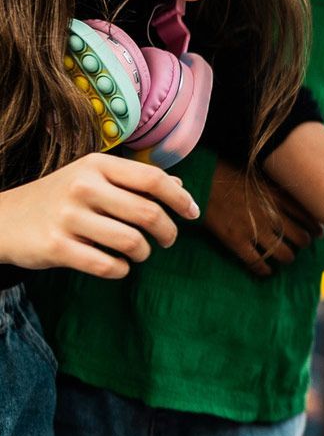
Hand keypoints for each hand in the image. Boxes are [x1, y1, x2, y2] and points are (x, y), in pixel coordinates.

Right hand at [0, 153, 199, 277]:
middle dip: (168, 232)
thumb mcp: (93, 178)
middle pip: (149, 213)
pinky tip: (118, 265)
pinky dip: (121, 269)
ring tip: (139, 252)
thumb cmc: (61, 198)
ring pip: (132, 242)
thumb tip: (178, 186)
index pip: (153, 179)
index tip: (192, 213)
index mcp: (97, 165)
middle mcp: (83, 187)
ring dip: (144, 253)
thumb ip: (135, 181)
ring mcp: (68, 217)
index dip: (180, 198)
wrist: (3, 219)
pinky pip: (108, 265)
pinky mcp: (57, 247)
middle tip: (168, 240)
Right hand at [203, 158, 321, 278]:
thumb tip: (297, 201)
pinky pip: (258, 263)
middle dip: (304, 244)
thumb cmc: (231, 176)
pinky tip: (266, 271)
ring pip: (285, 254)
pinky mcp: (236, 241)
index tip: (317, 233)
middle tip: (300, 245)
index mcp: (279, 198)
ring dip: (288, 258)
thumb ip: (279, 192)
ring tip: (285, 257)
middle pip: (301, 239)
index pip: (309, 218)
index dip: (316, 229)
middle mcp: (272, 215)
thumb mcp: (261, 178)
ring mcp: (254, 229)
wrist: (202, 180)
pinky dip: (265, 270)